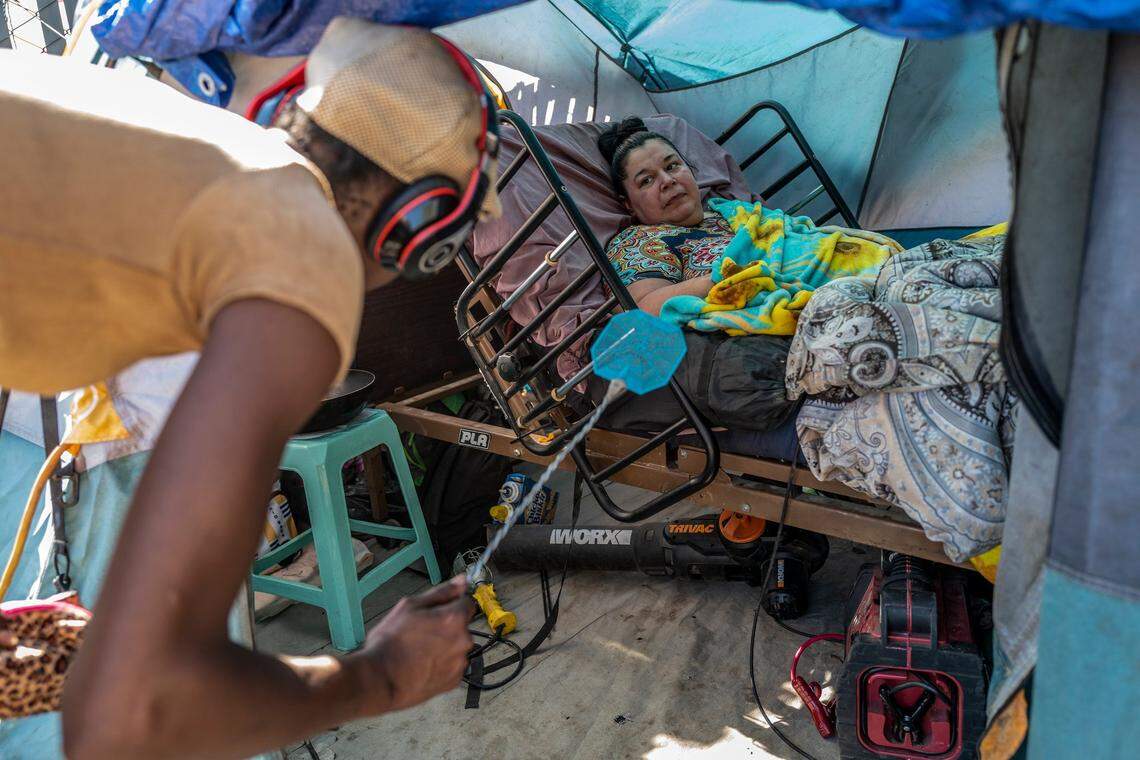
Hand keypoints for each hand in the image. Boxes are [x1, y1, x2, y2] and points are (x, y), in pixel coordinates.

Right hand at [353, 576, 474, 712]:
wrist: (380, 680)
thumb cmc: (391, 643)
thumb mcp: (410, 606)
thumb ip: (441, 592)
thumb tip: (461, 581)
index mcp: (454, 618)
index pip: (468, 602)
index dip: (453, 603)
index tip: (440, 609)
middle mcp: (463, 641)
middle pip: (462, 625)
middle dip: (447, 625)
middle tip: (422, 631)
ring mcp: (460, 662)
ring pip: (457, 646)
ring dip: (446, 645)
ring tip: (420, 650)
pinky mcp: (454, 680)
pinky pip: (453, 665)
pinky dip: (443, 663)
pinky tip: (424, 664)